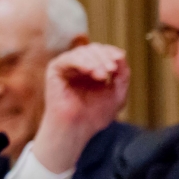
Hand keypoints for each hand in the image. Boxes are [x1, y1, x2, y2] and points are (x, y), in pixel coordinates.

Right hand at [33, 44, 129, 172]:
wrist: (77, 128)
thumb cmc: (95, 115)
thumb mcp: (117, 94)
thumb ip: (122, 75)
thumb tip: (121, 55)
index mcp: (94, 69)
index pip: (103, 52)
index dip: (112, 53)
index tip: (120, 59)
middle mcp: (80, 66)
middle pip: (94, 49)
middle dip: (105, 57)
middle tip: (112, 69)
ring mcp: (68, 67)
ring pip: (82, 52)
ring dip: (95, 61)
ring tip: (102, 76)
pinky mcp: (55, 70)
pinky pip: (68, 58)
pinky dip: (82, 62)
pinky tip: (91, 72)